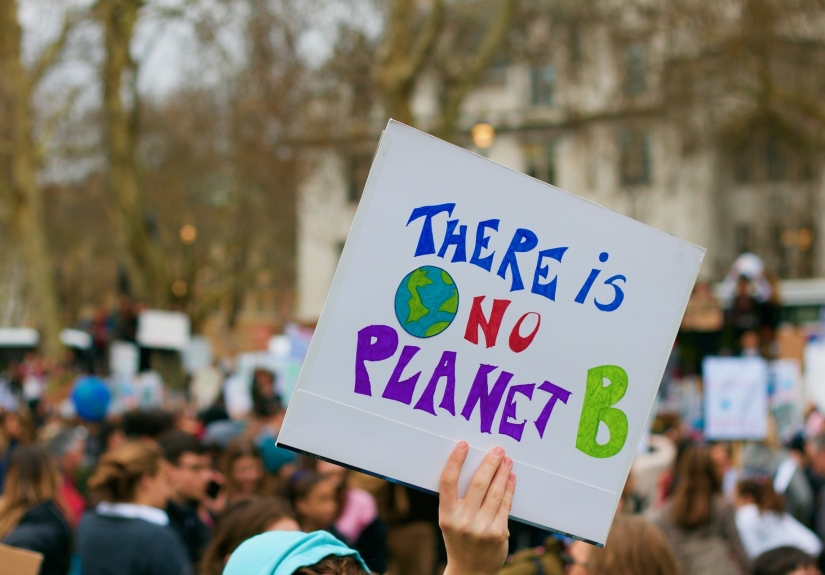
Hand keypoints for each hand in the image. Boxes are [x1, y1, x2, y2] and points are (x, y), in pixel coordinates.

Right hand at [439, 442, 514, 574]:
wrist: (470, 571)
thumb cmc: (459, 539)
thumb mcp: (449, 520)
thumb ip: (457, 499)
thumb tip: (475, 467)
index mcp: (446, 515)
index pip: (448, 482)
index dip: (455, 461)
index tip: (463, 444)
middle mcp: (462, 521)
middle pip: (477, 484)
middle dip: (489, 464)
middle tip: (497, 450)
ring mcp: (482, 529)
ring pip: (495, 493)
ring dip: (502, 473)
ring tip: (507, 460)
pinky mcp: (498, 534)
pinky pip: (505, 505)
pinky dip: (509, 489)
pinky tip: (511, 478)